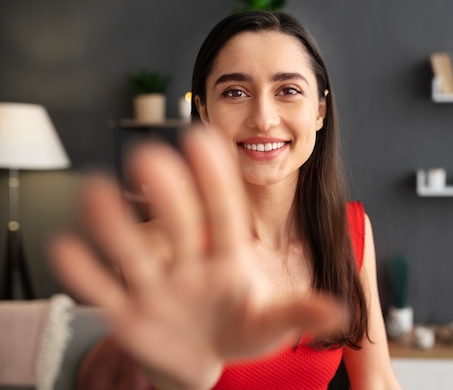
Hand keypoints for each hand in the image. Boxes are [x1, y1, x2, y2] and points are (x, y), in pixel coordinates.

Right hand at [50, 126, 345, 388]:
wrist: (201, 359)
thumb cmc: (239, 329)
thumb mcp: (271, 323)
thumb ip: (299, 312)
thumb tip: (340, 310)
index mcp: (228, 257)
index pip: (224, 212)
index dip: (215, 179)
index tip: (204, 138)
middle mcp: (189, 263)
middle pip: (179, 225)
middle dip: (167, 195)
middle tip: (150, 156)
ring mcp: (156, 286)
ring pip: (134, 251)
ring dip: (115, 224)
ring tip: (96, 190)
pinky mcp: (128, 314)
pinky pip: (104, 291)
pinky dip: (85, 273)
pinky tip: (67, 247)